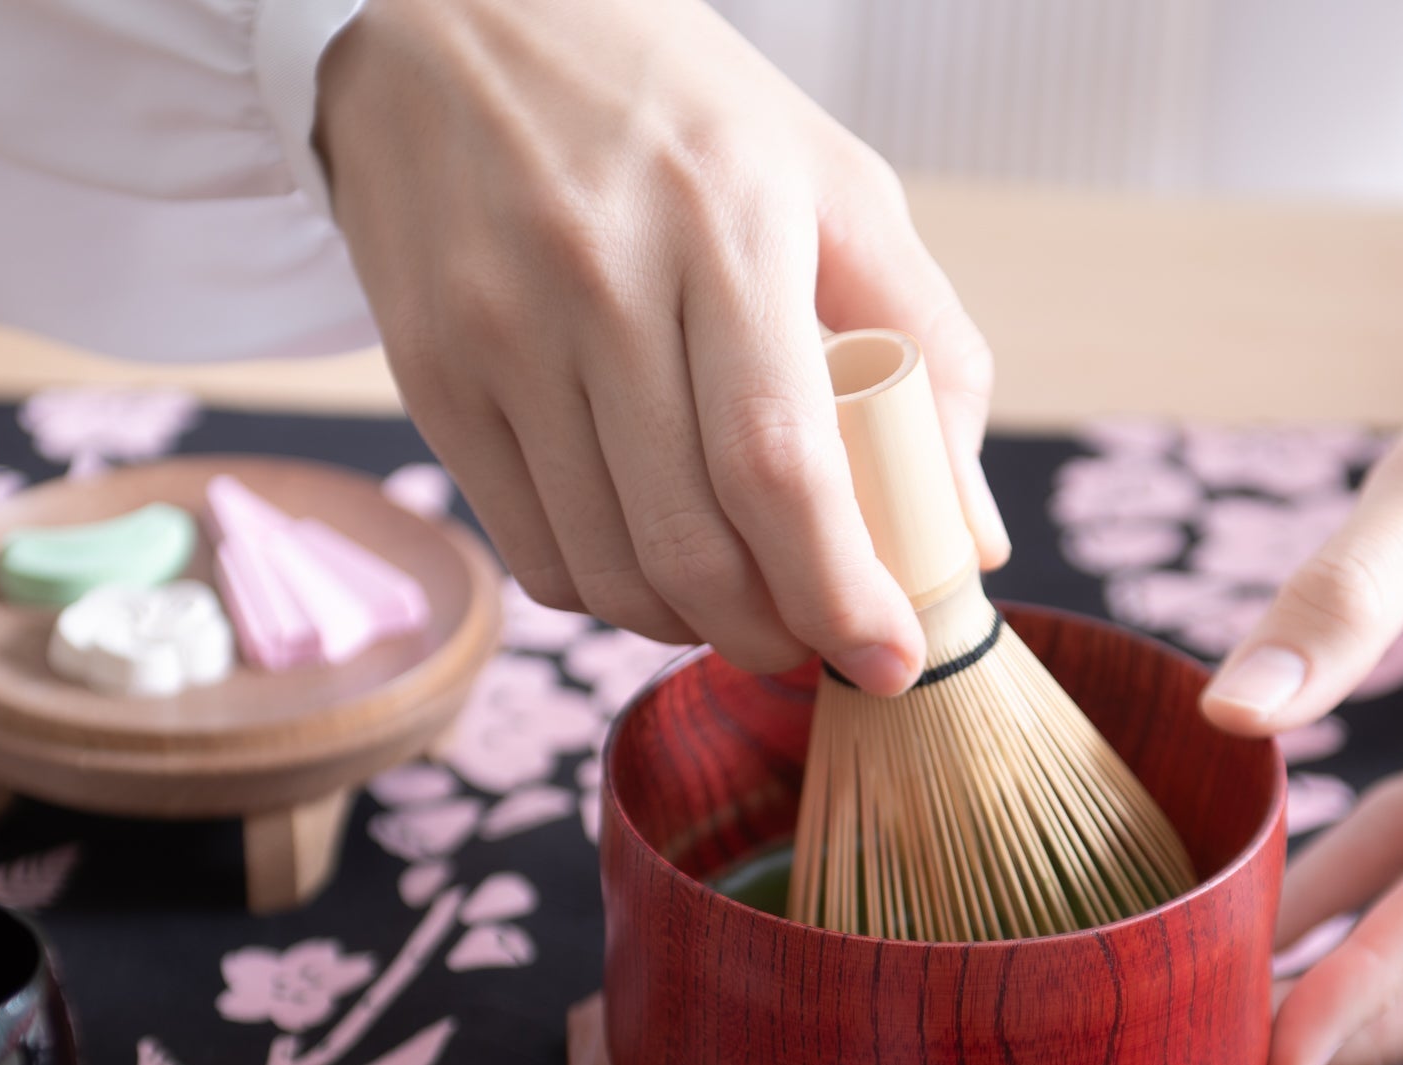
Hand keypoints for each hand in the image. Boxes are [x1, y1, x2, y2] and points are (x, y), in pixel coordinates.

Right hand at [314, 0, 1007, 693]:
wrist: (447, 11)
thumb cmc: (676, 110)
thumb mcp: (833, 182)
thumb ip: (932, 349)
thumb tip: (972, 538)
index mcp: (723, 222)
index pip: (779, 468)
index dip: (839, 593)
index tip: (890, 661)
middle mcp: (596, 282)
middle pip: (690, 545)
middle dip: (772, 635)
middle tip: (817, 642)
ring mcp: (498, 335)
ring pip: (608, 571)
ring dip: (692, 629)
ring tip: (742, 607)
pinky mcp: (430, 376)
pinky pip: (534, 552)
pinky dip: (609, 596)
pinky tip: (654, 568)